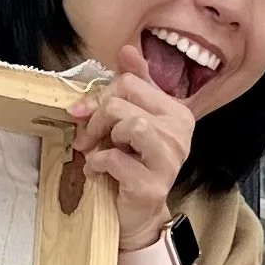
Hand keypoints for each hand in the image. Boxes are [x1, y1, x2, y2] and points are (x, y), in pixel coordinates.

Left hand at [70, 40, 196, 250]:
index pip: (131, 82)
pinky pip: (115, 158)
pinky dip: (97, 163)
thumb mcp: (133, 120)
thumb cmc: (133, 165)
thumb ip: (134, 86)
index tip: (85, 113)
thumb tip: (127, 49)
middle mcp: (180, 133)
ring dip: (102, 138)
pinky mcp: (152, 184)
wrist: (139, 216)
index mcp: (177, 112)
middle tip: (88, 136)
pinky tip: (96, 171)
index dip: (102, 95)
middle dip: (97, 117)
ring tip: (98, 151)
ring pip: (129, 124)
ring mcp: (169, 159)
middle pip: (124, 101)